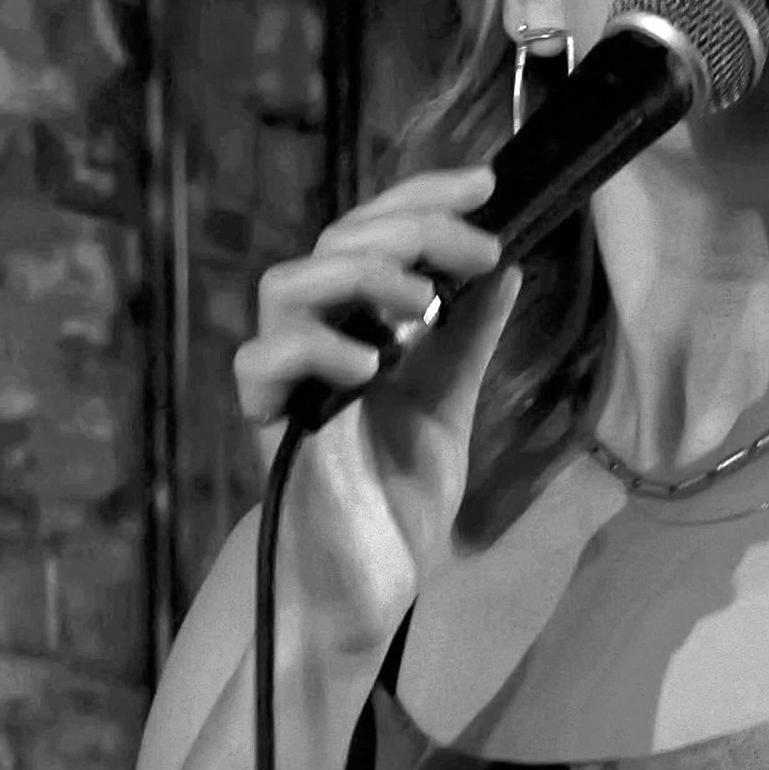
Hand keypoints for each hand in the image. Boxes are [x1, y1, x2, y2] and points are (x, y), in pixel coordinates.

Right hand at [232, 166, 521, 655]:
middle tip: (475, 248)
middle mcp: (316, 338)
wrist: (370, 586)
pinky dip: (314, 349)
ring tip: (422, 305)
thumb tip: (507, 267)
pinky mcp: (268, 424)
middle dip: (411, 229)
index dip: (425, 197)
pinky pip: (261, 362)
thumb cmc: (397, 501)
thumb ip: (469, 339)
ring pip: (287, 284)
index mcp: (358, 324)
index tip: (488, 183)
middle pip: (336, 241)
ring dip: (360, 277)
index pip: (377, 233)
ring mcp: (287, 379)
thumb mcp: (451, 405)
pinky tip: (371, 367)